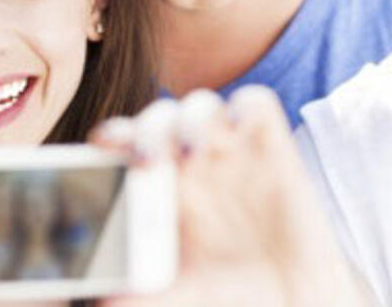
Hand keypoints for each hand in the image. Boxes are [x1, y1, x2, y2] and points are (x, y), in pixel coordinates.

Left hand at [91, 86, 377, 306]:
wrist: (289, 300)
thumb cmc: (230, 295)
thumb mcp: (179, 297)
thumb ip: (141, 298)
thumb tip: (102, 304)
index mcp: (161, 189)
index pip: (128, 143)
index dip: (114, 136)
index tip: (102, 146)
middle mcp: (193, 165)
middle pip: (159, 119)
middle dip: (148, 129)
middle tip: (145, 160)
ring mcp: (232, 152)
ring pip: (200, 104)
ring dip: (189, 120)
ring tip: (189, 154)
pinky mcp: (272, 148)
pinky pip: (255, 103)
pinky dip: (243, 107)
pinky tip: (236, 133)